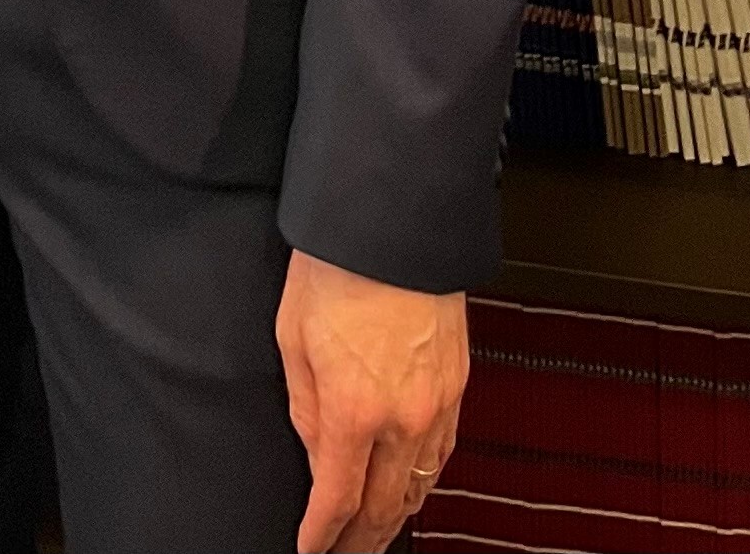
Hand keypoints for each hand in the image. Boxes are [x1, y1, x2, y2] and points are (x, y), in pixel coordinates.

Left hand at [277, 249, 465, 552]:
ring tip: (375, 536)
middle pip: (385, 507)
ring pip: (420, 487)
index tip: (310, 548)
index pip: (338, 499)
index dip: (322, 534)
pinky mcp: (457, 386)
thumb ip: (304, 405)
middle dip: (362, 541)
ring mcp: (437, 405)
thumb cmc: (336, 268)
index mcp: (353, 410)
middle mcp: (402, 418)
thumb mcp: (292, 339)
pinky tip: (412, 488)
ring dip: (397, 518)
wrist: (391, 227)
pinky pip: (443, 453)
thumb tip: (314, 449)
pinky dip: (425, 481)